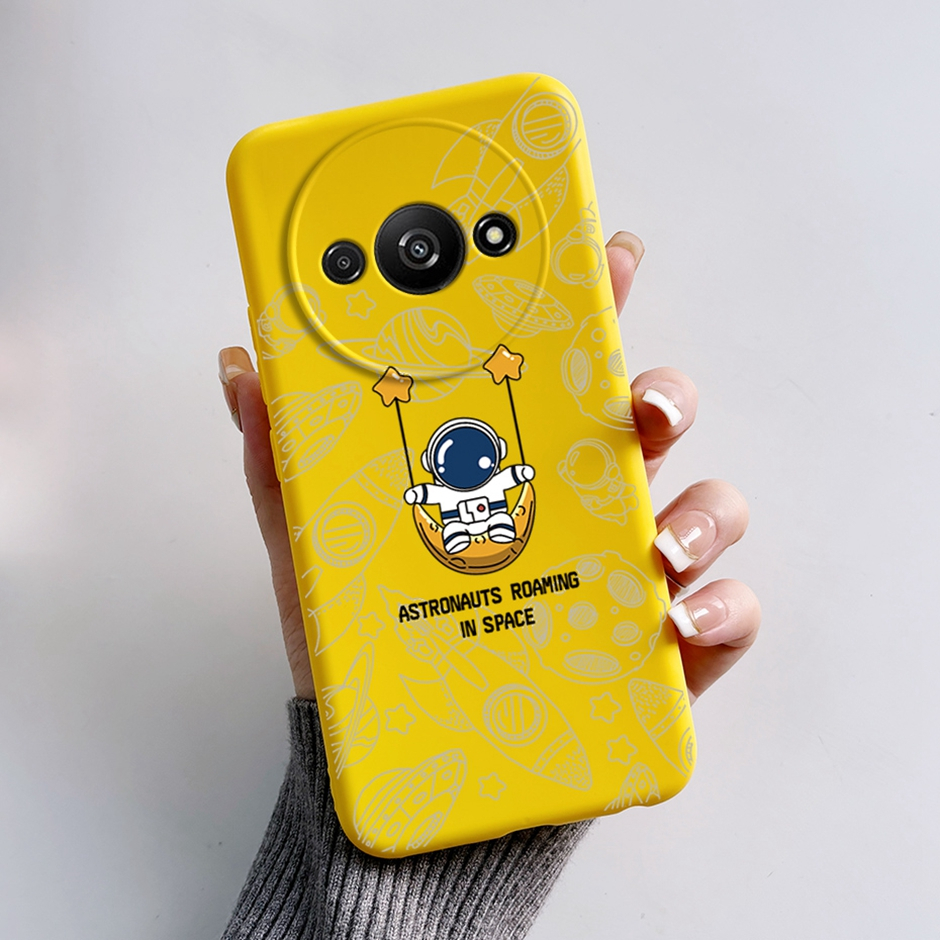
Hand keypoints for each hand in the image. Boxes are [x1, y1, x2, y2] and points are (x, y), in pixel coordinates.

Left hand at [219, 231, 758, 701]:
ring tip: (656, 547)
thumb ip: (285, 456)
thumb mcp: (318, 543)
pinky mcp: (660, 649)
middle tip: (640, 407)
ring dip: (701, 512)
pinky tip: (677, 623)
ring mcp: (625, 569)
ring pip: (703, 506)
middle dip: (664, 393)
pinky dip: (720, 610)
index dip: (590, 300)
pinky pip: (722, 616)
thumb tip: (239, 364)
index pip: (560, 363)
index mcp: (509, 457)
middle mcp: (581, 499)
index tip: (602, 254)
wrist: (409, 759)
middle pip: (648, 421)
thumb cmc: (373, 643)